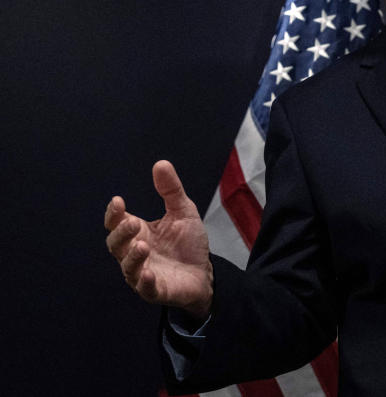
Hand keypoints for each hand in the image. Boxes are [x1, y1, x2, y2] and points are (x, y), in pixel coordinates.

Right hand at [105, 161, 213, 317]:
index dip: (113, 213)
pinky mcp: (155, 290)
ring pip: (128, 267)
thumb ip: (171, 191)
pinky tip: (149, 274)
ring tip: (143, 245)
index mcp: (138, 233)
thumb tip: (160, 163)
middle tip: (133, 223)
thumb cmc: (188, 243)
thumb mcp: (183, 212)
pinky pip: (145, 288)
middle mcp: (134, 254)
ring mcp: (142, 273)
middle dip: (121, 233)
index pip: (116, 223)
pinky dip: (144, 282)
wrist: (204, 273)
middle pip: (116, 245)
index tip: (118, 201)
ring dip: (132, 257)